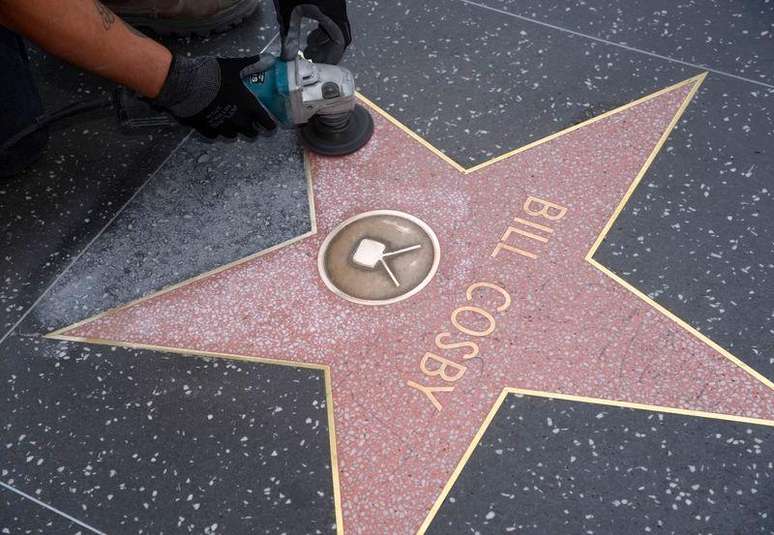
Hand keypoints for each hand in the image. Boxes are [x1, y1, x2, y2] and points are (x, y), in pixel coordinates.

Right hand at [152, 54, 275, 138]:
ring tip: (232, 121)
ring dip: (235, 129)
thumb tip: (269, 59)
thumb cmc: (213, 75)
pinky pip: (216, 134)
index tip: (270, 124)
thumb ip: (252, 64)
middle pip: (252, 133)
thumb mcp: (234, 66)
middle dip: (253, 127)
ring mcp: (223, 128)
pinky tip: (215, 121)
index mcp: (249, 108)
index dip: (270, 124)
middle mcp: (238, 121)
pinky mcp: (207, 130)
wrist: (185, 85)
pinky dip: (217, 130)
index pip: (267, 124)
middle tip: (250, 120)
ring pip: (234, 135)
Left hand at [274, 1, 350, 63]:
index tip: (321, 67)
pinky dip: (321, 31)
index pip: (339, 41)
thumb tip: (287, 57)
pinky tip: (308, 34)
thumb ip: (289, 35)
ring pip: (334, 29)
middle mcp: (336, 10)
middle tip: (313, 61)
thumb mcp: (289, 12)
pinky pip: (330, 21)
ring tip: (308, 49)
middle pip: (339, 37)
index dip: (331, 57)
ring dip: (323, 41)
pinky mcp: (328, 3)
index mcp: (331, 13)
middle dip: (326, 51)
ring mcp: (333, 6)